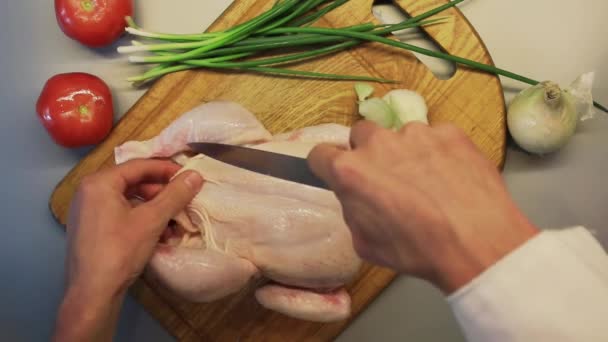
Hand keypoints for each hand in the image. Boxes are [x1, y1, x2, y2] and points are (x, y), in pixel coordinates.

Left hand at [54, 159, 202, 341]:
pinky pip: (121, 214)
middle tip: (184, 202)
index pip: (140, 166)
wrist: (93, 292)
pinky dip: (142, 220)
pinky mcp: (91, 228)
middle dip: (162, 194)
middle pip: (134, 183)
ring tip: (175, 224)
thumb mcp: (152, 220)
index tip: (190, 177)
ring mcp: (88, 210)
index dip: (168, 169)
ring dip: (156, 210)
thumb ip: (175, 194)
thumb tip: (195, 175)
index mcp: (99, 182)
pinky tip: (161, 236)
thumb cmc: (120, 250)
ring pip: (130, 201)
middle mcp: (89, 191)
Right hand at [308, 120, 538, 292]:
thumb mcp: (365, 243)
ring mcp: (415, 133)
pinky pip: (435, 137)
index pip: (320, 154)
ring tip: (428, 183)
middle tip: (386, 177)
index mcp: (349, 171)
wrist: (476, 242)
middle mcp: (378, 143)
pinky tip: (451, 177)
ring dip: (406, 153)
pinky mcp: (449, 131)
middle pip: (360, 134)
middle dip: (368, 152)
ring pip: (400, 136)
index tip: (337, 173)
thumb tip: (358, 196)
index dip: (327, 165)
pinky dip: (438, 153)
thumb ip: (353, 209)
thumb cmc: (416, 249)